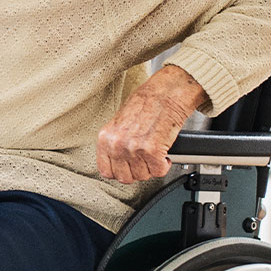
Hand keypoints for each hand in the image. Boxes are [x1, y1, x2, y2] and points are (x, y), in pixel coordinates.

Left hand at [97, 65, 208, 184]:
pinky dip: (164, 165)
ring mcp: (134, 149)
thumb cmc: (145, 103)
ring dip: (152, 167)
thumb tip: (117, 162)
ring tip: (155, 154)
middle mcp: (117, 145)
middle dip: (137, 171)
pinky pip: (159, 171)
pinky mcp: (152, 151)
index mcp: (105, 138)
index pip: (106, 171)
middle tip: (145, 160)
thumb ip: (115, 143)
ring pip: (143, 176)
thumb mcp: (119, 123)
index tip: (128, 167)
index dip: (120, 171)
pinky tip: (164, 154)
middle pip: (125, 177)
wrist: (165, 93)